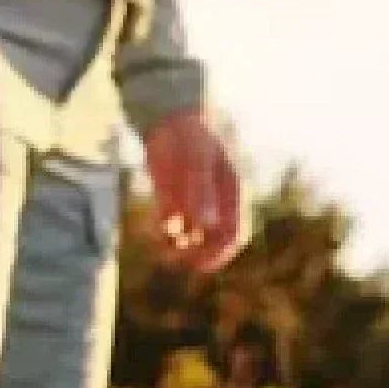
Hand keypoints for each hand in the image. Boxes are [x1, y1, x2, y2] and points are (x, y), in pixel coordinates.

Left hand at [143, 110, 248, 273]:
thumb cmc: (189, 137)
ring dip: (177, 250)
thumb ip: (201, 193)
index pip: (234, 235)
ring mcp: (192, 203)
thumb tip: (207, 226)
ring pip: (190, 240)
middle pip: (213, 243)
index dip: (221, 254)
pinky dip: (162, 236)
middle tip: (176, 260)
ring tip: (162, 251)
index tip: (201, 265)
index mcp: (230, 194)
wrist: (168, 122)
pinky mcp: (171, 201)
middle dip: (197, 257)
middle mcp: (214, 203)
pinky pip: (169, 228)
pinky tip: (153, 234)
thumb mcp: (196, 163)